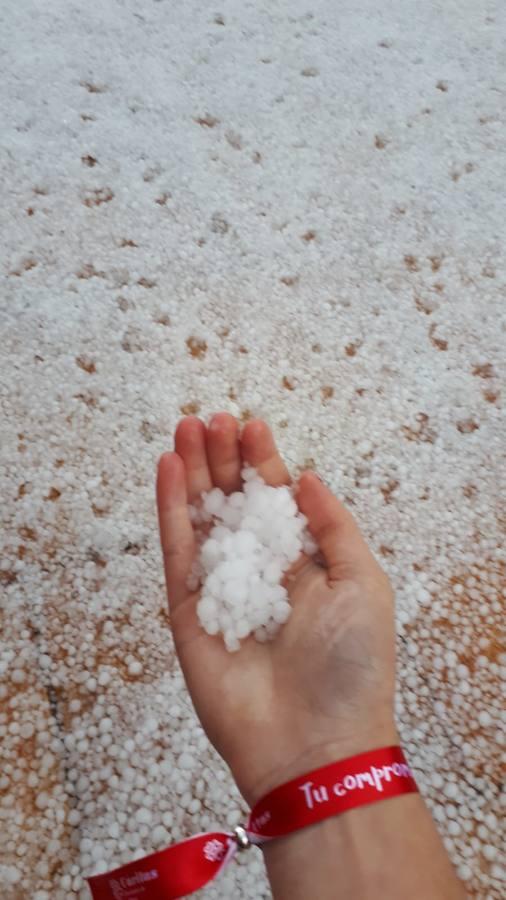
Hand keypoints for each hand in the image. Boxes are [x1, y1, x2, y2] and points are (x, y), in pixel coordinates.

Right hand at [156, 414, 397, 806]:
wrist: (314, 741)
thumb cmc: (352, 663)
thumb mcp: (363, 580)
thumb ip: (333, 525)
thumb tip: (307, 477)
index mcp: (303, 564)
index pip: (276, 500)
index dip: (264, 461)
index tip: (254, 425)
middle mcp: (259, 571)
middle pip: (233, 501)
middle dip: (222, 458)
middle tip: (213, 418)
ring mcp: (220, 589)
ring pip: (200, 518)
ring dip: (191, 472)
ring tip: (186, 427)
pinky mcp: (186, 611)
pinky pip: (176, 552)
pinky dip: (169, 509)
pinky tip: (167, 468)